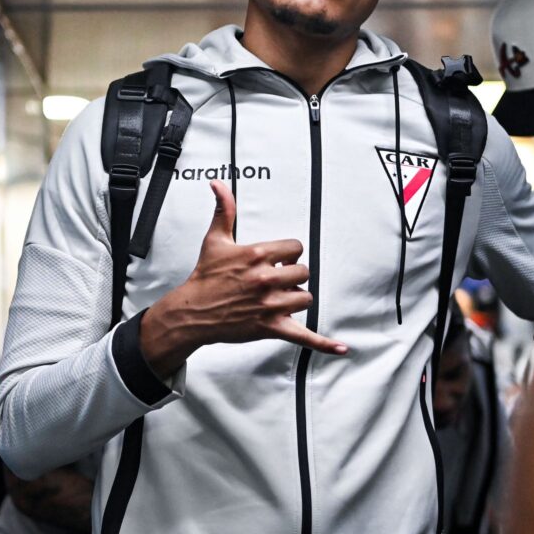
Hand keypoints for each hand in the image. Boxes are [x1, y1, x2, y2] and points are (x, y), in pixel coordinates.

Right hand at [140, 181, 347, 375]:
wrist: (193, 311)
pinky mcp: (271, 327)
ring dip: (295, 298)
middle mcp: (266, 279)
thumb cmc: (205, 277)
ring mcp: (270, 304)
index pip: (295, 248)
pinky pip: (304, 336)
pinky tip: (340, 348)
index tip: (278, 259)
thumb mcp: (215, 240)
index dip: (289, 254)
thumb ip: (223, 210)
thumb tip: (218, 185)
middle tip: (277, 280)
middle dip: (293, 276)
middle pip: (303, 272)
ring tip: (278, 298)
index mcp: (257, 255)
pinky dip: (323, 344)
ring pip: (305, 298)